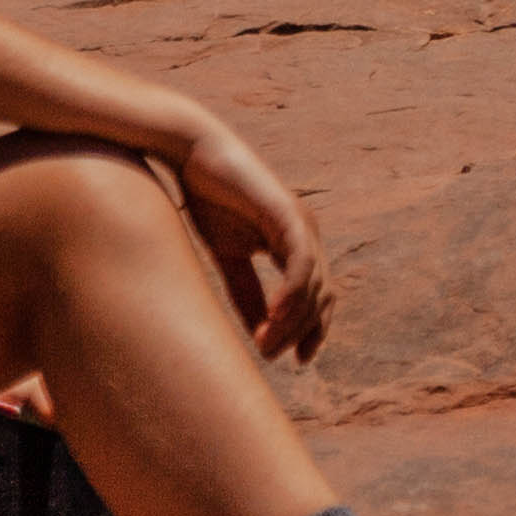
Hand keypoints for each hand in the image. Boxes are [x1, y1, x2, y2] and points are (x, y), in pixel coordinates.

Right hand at [154, 109, 332, 362]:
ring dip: (293, 321)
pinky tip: (275, 318)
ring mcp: (299, 222)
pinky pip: (299, 261)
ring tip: (267, 346)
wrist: (193, 155)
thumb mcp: (229, 257)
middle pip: (322, 295)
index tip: (296, 360)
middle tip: (273, 357)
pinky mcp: (286, 213)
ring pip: (313, 283)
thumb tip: (260, 334)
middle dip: (303, 332)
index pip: (319, 294)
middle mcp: (305, 233)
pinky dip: (291, 293)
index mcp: (294, 243)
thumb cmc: (210, 199)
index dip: (313, 329)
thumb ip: (247, 292)